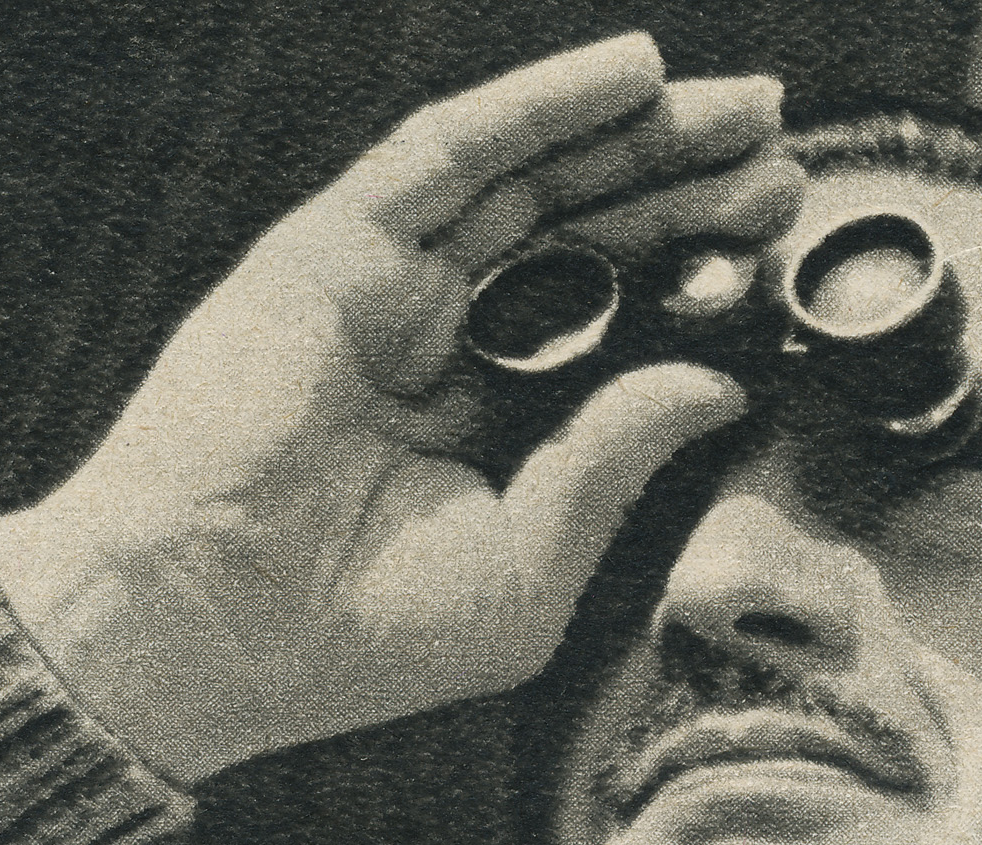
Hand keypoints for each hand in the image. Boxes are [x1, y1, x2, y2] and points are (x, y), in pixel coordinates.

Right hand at [0, 34, 803, 783]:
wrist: (197, 629)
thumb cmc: (354, 633)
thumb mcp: (527, 566)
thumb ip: (616, 464)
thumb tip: (720, 387)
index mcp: (497, 421)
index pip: (620, 323)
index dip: (703, 276)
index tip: (783, 247)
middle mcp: (451, 342)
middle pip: (594, 238)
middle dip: (692, 191)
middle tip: (785, 157)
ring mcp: (394, 288)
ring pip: (538, 183)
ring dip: (641, 136)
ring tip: (747, 110)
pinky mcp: (337, 249)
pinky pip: (454, 155)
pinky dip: (541, 106)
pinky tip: (631, 74)